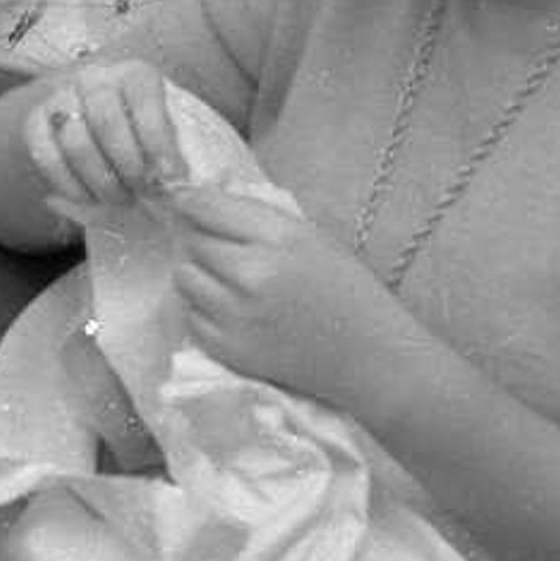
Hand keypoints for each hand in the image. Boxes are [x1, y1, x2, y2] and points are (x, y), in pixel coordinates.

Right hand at [15, 57, 183, 216]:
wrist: (104, 130)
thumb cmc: (148, 136)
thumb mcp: (174, 135)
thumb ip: (175, 154)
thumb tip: (175, 185)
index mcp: (134, 74)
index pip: (143, 98)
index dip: (157, 139)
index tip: (169, 175)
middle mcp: (93, 79)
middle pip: (105, 119)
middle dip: (127, 163)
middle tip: (142, 190)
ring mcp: (59, 98)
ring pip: (74, 141)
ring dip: (100, 179)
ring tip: (120, 198)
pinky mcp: (34, 123)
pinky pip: (46, 156)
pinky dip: (70, 184)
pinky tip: (90, 198)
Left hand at [161, 184, 417, 412]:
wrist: (375, 358)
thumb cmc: (347, 291)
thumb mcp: (312, 238)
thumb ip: (256, 219)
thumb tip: (196, 202)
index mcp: (280, 238)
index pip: (207, 207)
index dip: (191, 203)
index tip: (184, 203)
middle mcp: (253, 273)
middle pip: (193, 242)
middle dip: (203, 242)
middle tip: (227, 253)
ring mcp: (238, 315)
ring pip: (184, 278)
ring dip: (199, 276)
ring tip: (230, 283)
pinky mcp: (230, 350)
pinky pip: (191, 316)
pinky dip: (205, 312)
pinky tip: (236, 313)